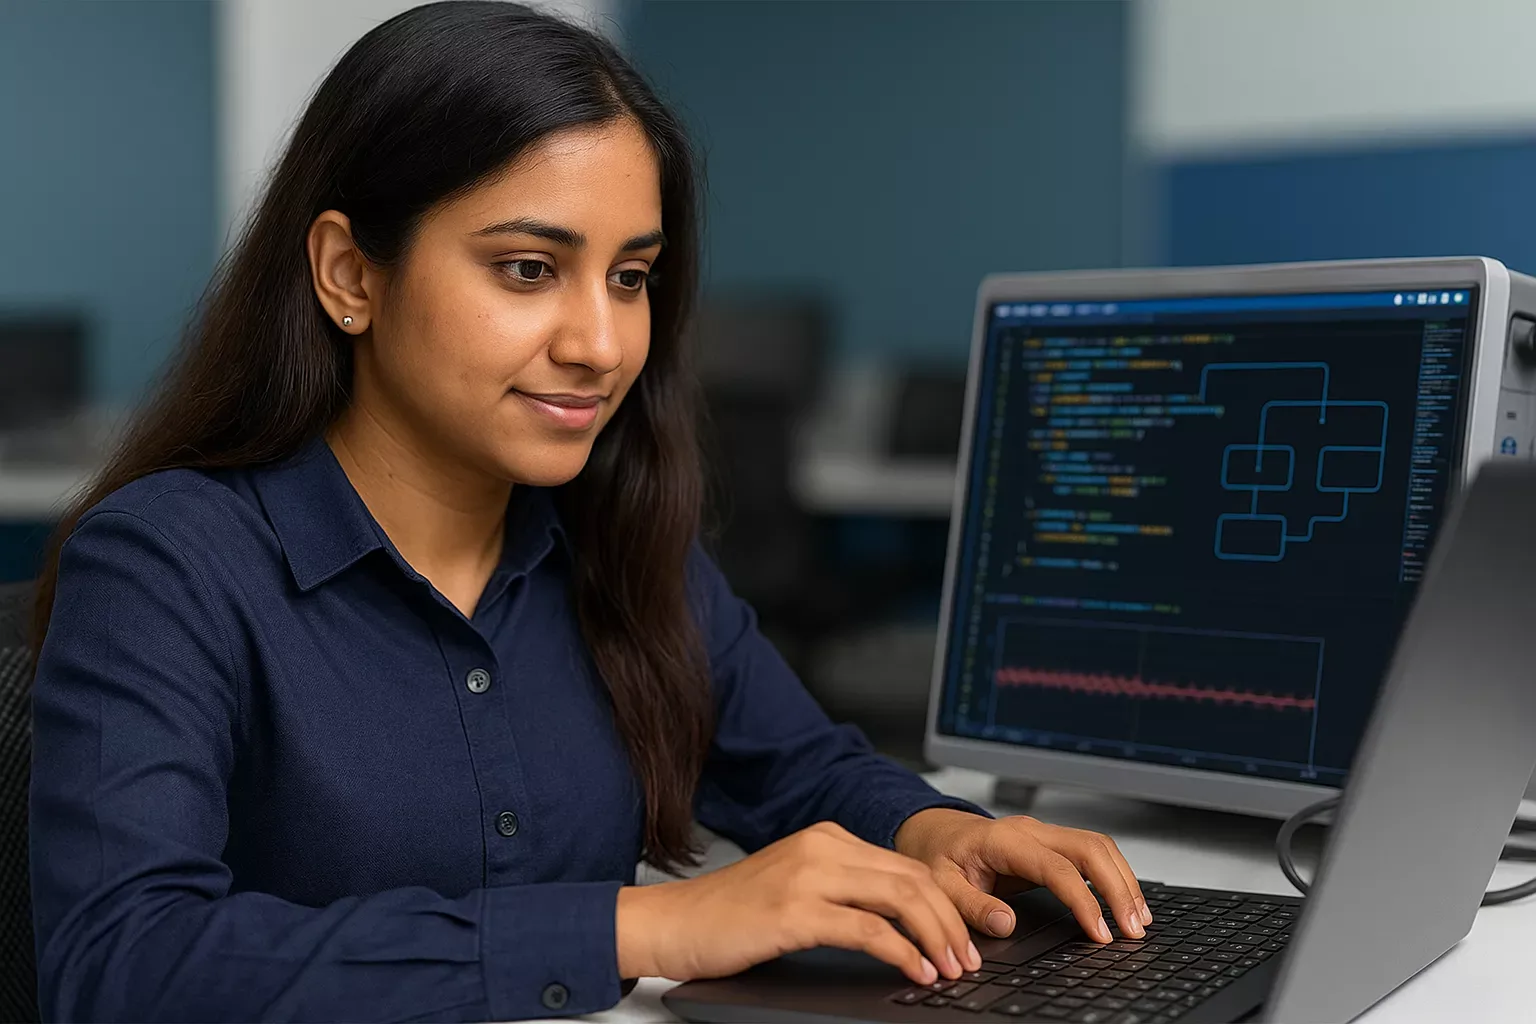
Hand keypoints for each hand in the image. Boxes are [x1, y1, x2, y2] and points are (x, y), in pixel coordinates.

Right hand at [615, 821, 983, 985]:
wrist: (672, 922)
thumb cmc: (730, 915)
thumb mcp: (797, 889)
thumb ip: (844, 891)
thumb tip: (904, 921)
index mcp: (827, 838)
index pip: (908, 864)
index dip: (946, 903)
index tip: (966, 936)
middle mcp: (822, 847)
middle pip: (913, 877)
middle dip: (952, 921)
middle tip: (969, 958)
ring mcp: (808, 875)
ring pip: (900, 897)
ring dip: (936, 936)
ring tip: (951, 968)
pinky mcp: (794, 911)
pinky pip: (867, 929)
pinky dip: (902, 952)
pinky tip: (915, 971)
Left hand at [894, 808, 1150, 943]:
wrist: (932, 831)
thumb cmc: (936, 855)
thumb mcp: (939, 883)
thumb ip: (970, 905)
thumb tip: (1006, 924)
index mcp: (1004, 839)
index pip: (1057, 868)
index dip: (1083, 900)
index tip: (1099, 932)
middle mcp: (1030, 830)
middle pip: (1090, 848)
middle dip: (1118, 887)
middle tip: (1133, 928)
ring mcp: (1042, 833)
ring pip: (1097, 846)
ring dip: (1123, 880)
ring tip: (1138, 918)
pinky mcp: (1050, 844)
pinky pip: (1091, 852)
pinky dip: (1113, 874)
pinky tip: (1124, 899)